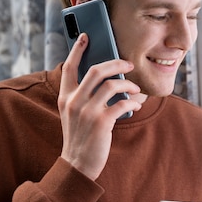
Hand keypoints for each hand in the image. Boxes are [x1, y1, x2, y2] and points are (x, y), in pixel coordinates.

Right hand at [58, 33, 141, 179]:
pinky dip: (133, 102)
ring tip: (135, 89)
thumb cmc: (80, 137)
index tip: (86, 36)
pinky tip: (136, 105)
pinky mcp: (101, 123)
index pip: (69, 67)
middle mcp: (74, 102)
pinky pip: (122, 104)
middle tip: (128, 64)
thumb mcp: (73, 114)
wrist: (77, 164)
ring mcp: (87, 112)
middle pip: (96, 70)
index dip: (77, 50)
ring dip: (129, 85)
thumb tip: (107, 79)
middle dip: (116, 63)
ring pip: (112, 85)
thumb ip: (82, 96)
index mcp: (65, 97)